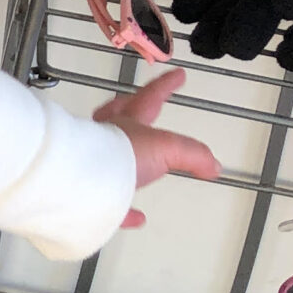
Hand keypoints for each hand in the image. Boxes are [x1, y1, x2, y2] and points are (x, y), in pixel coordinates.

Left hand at [94, 67, 220, 228]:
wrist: (81, 179)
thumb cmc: (115, 154)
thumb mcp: (166, 148)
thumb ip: (192, 154)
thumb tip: (211, 163)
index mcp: (126, 121)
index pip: (150, 96)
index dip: (166, 85)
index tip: (177, 75)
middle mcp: (105, 137)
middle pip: (116, 116)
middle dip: (129, 109)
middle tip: (135, 107)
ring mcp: (92, 163)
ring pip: (107, 155)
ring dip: (124, 159)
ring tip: (138, 168)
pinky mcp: (88, 193)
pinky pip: (108, 201)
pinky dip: (124, 209)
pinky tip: (136, 217)